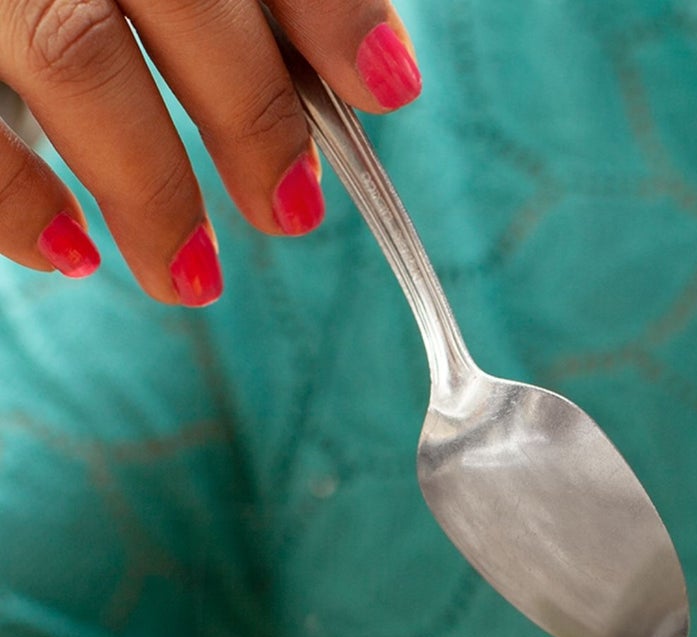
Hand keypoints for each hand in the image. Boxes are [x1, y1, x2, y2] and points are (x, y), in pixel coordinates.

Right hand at [0, 0, 421, 303]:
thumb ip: (259, 7)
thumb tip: (374, 83)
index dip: (330, 10)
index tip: (389, 90)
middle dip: (252, 112)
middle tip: (291, 214)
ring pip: (74, 52)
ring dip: (149, 185)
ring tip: (195, 279)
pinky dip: (15, 197)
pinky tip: (73, 255)